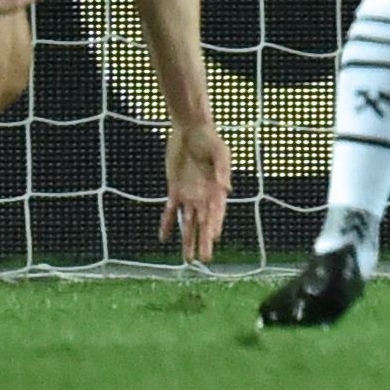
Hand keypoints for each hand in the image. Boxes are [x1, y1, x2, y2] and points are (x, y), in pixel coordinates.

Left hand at [163, 120, 231, 265]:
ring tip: (187, 259)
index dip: (214, 225)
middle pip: (203, 223)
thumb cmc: (209, 138)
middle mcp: (204, 195)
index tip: (212, 239)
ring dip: (187, 239)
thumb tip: (226, 188)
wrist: (189, 129)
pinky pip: (170, 211)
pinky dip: (167, 224)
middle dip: (203, 241)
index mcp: (217, 189)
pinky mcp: (174, 189)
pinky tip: (163, 238)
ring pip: (187, 222)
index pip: (216, 212)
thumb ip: (223, 170)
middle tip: (204, 260)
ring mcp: (189, 194)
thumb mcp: (220, 151)